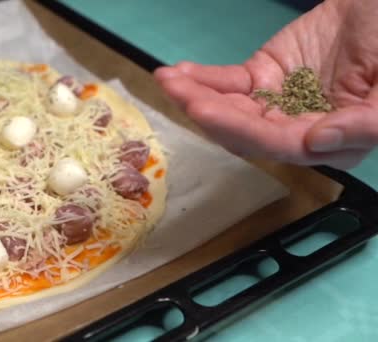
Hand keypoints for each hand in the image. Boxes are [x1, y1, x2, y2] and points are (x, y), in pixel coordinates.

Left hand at [154, 0, 377, 168]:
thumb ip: (368, 122)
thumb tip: (316, 142)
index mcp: (335, 140)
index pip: (281, 144)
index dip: (242, 130)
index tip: (207, 112)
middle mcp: (299, 128)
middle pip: (246, 131)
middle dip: (210, 114)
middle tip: (180, 93)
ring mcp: (277, 102)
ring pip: (231, 108)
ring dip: (197, 95)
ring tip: (170, 80)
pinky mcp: (262, 78)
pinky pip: (229, 83)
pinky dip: (202, 78)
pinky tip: (179, 73)